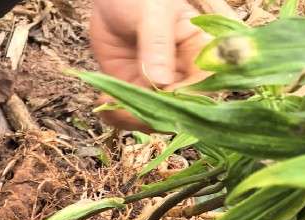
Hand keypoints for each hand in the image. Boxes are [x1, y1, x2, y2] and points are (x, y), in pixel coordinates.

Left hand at [90, 0, 211, 127]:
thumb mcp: (152, 14)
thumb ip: (157, 44)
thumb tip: (161, 81)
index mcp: (199, 54)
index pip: (202, 89)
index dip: (182, 103)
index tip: (157, 99)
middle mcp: (182, 75)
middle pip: (175, 112)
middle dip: (149, 116)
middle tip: (123, 109)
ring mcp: (158, 87)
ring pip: (151, 119)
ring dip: (128, 118)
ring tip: (107, 103)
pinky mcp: (135, 91)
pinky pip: (129, 114)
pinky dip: (114, 115)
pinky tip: (102, 101)